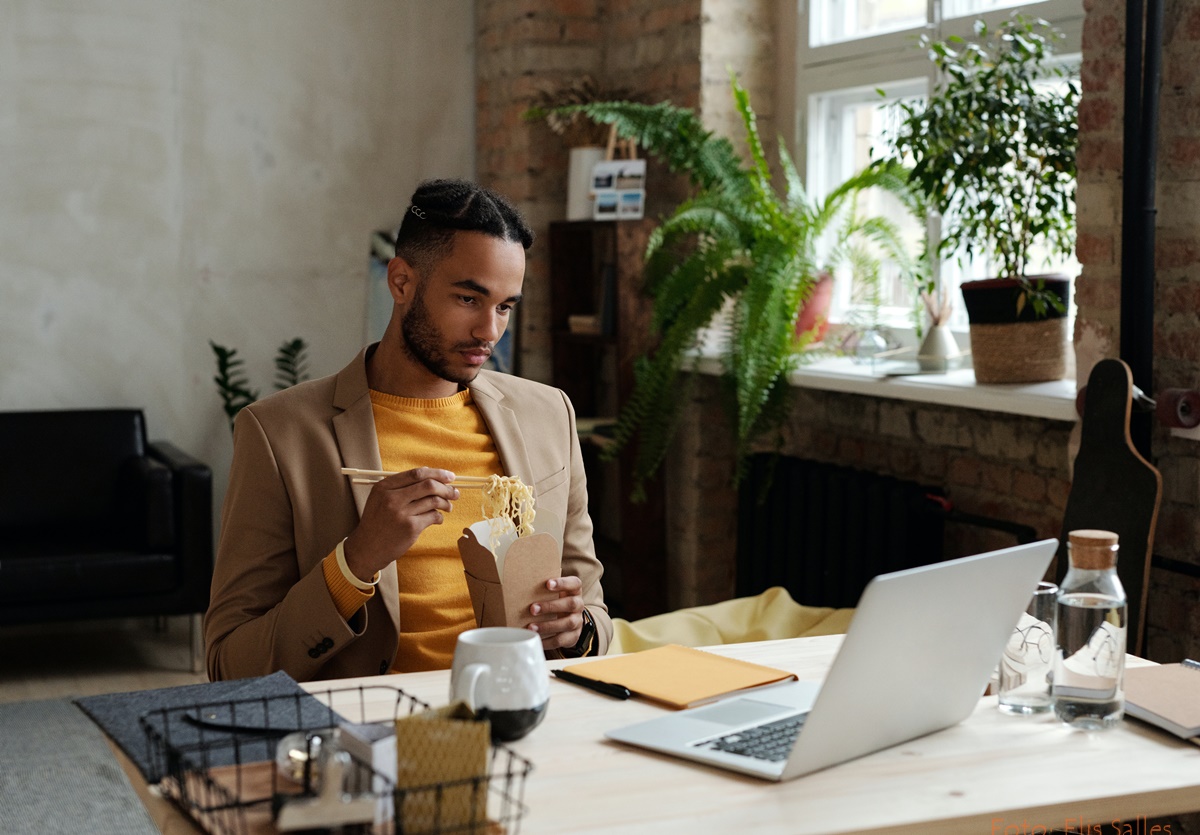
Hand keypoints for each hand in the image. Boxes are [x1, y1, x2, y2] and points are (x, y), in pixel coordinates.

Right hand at [342, 467, 458, 579]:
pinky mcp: (410, 528)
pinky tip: (437, 519)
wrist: (367, 548)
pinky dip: (439, 517)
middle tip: (455, 493)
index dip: (437, 473)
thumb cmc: (378, 521)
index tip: (449, 477)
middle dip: (446, 488)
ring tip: (448, 506)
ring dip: (446, 503)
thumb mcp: (380, 498)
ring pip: (434, 501)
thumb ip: (401, 487)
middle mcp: (392, 498)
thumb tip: (434, 477)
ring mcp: (401, 513)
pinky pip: (433, 516)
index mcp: (385, 487)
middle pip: (428, 485)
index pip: (417, 473)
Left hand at [527, 576, 583, 650]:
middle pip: (571, 604)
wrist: (567, 619)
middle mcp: (578, 605)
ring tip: (531, 627)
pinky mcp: (573, 636)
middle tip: (532, 608)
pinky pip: (562, 640)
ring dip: (548, 626)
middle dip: (551, 606)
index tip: (547, 584)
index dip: (562, 583)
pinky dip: (547, 641)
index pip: (574, 583)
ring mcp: (577, 621)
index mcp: (574, 591)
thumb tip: (520, 584)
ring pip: (568, 623)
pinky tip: (536, 638)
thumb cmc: (554, 601)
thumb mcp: (553, 593)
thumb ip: (542, 588)